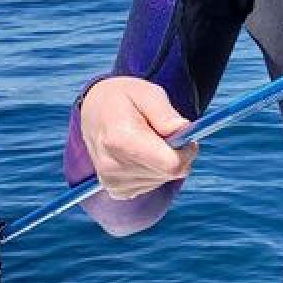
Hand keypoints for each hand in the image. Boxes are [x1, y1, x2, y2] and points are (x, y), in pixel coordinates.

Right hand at [78, 77, 197, 198]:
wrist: (96, 109)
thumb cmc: (125, 98)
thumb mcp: (148, 93)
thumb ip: (166, 113)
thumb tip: (184, 130)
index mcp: (121, 139)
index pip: (172, 165)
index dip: (186, 152)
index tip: (183, 136)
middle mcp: (113, 165)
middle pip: (168, 173)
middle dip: (175, 154)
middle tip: (162, 134)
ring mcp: (112, 180)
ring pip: (161, 180)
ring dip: (162, 162)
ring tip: (146, 141)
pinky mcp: (115, 189)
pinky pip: (151, 186)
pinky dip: (152, 171)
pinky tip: (139, 155)